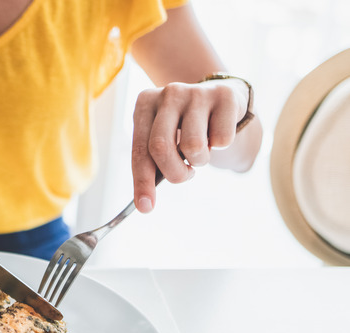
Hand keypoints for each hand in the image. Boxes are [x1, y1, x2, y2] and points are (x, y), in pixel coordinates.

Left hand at [131, 79, 248, 212]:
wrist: (222, 96)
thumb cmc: (185, 126)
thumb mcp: (163, 137)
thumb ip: (152, 163)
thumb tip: (144, 203)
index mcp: (145, 103)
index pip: (139, 150)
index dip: (142, 181)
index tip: (145, 207)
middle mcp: (168, 93)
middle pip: (160, 147)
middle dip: (174, 173)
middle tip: (185, 175)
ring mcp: (196, 92)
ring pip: (193, 146)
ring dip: (200, 160)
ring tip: (201, 149)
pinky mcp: (225, 96)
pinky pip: (221, 140)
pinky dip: (221, 146)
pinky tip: (218, 132)